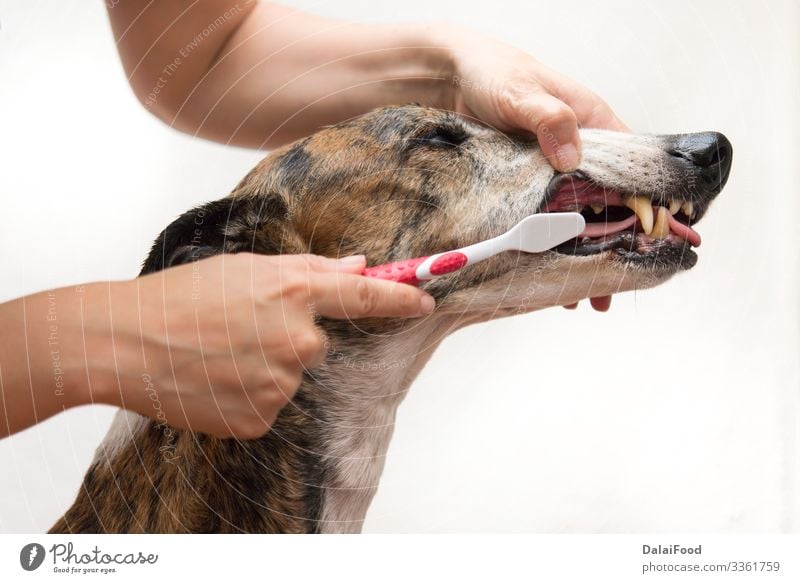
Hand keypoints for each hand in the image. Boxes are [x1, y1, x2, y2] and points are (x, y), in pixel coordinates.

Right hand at [0, 253, 433, 439]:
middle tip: (237, 329)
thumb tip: (358, 265)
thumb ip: (309, 268)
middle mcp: (297, 340)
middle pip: (316, 342)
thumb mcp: (244, 268)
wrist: (126, 343)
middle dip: (285, 335)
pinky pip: (268, 405)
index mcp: (295, 292)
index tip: (425, 300)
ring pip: (288, 375)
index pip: (365, 295)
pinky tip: (215, 380)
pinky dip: (247, 395)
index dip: (400, 296)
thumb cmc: (180, 297)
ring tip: (217, 354)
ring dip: (263, 367)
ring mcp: (280, 383)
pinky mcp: (260, 418)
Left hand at [442, 27, 626, 310]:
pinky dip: (552, 242)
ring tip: (588, 294)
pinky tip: (552, 272)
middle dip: (616, 241)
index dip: (644, 203)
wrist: (454, 79)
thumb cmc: (495, 74)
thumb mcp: (522, 94)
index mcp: (591, 122)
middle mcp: (579, 148)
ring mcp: (554, 168)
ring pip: (580, 215)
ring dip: (584, 250)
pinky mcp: (529, 182)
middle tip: (614, 282)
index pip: (633, 166)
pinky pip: (548, 217)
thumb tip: (571, 154)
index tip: (649, 237)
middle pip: (609, 200)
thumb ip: (548, 118)